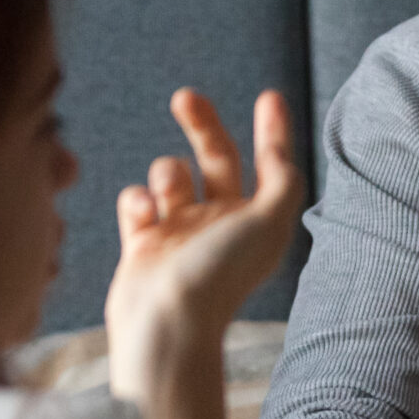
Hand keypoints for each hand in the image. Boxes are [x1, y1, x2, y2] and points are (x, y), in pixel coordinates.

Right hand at [105, 89, 303, 405]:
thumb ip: (282, 181)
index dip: (272, 132)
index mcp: (257, 221)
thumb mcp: (269, 222)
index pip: (269, 166)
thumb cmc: (221, 273)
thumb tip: (280, 152)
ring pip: (169, 173)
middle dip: (202, 124)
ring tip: (168, 199)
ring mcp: (180, 232)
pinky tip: (144, 220)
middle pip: (215, 158)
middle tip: (185, 96)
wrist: (166, 323)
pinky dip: (137, 200)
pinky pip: (136, 198)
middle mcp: (221, 225)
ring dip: (167, 173)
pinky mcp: (142, 242)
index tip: (269, 96)